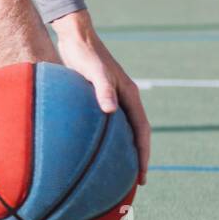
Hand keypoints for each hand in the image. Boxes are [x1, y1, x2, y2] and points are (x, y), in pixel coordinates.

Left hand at [52, 10, 149, 184]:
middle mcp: (124, 99)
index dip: (143, 155)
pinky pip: (107, 125)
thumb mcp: (94, 72)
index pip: (142, 132)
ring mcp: (113, 99)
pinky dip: (107, 140)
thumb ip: (103, 89)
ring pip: (123, 131)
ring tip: (116, 172)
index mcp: (129, 96)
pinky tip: (93, 152)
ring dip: (123, 151)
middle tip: (133, 182)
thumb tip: (111, 111)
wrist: (74, 38)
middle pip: (136, 135)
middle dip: (137, 158)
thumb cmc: (84, 54)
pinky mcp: (99, 98)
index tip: (142, 176)